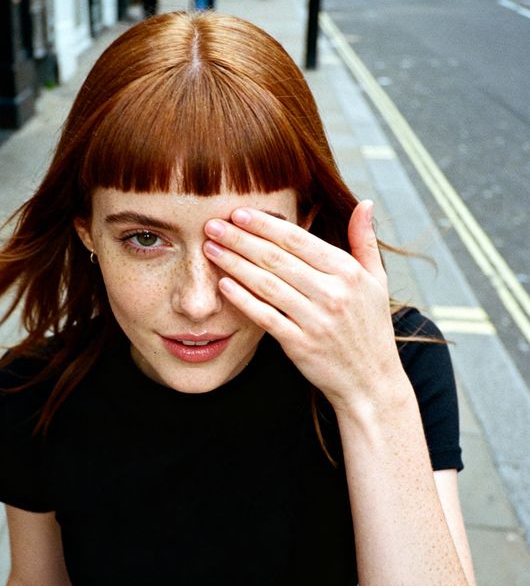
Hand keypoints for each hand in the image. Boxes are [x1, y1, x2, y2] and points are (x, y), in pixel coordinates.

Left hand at [203, 200, 403, 411]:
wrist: (371, 382)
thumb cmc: (370, 328)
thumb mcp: (376, 282)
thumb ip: (365, 241)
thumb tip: (364, 204)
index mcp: (348, 272)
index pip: (298, 240)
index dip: (265, 224)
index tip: (239, 213)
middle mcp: (333, 293)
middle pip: (276, 258)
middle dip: (240, 239)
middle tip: (213, 225)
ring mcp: (316, 320)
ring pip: (267, 284)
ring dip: (234, 264)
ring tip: (210, 249)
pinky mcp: (301, 345)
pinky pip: (266, 317)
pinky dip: (243, 299)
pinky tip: (224, 284)